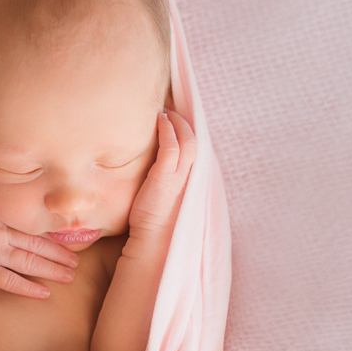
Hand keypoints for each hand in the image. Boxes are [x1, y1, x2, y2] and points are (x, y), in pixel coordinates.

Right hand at [0, 203, 78, 298]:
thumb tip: (8, 220)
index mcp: (0, 217)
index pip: (33, 228)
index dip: (54, 236)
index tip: (70, 241)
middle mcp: (1, 234)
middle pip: (38, 245)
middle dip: (60, 254)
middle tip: (78, 263)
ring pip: (30, 263)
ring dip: (52, 270)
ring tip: (70, 277)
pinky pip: (11, 281)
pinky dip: (29, 288)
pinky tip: (44, 294)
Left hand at [126, 111, 196, 243]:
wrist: (153, 239)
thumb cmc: (156, 221)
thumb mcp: (169, 197)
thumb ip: (171, 182)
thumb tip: (161, 170)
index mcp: (194, 182)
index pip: (197, 150)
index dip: (190, 133)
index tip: (179, 121)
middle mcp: (192, 177)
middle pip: (196, 141)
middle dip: (186, 123)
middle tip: (173, 111)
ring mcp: (180, 176)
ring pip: (187, 140)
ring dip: (177, 123)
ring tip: (165, 113)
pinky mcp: (165, 177)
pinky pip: (171, 146)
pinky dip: (167, 130)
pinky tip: (160, 121)